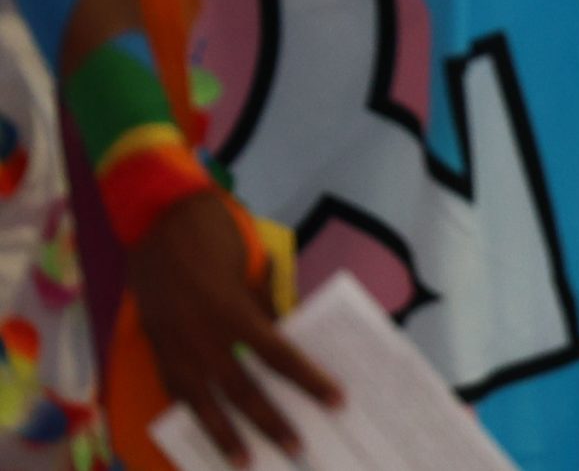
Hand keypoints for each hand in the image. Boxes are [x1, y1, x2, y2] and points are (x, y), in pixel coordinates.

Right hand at [127, 192, 340, 465]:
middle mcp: (202, 336)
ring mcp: (174, 345)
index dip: (308, 381)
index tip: (335, 401)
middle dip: (271, 421)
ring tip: (244, 460)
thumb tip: (283, 345)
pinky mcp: (156, 347)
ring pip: (202, 402)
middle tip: (297, 448)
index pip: (280, 357)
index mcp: (234, 312)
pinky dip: (190, 413)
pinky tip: (202, 431)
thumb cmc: (216, 238)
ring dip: (224, 434)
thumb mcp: (250, 272)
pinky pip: (175, 389)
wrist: (160, 219)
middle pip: (242, 390)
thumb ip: (263, 310)